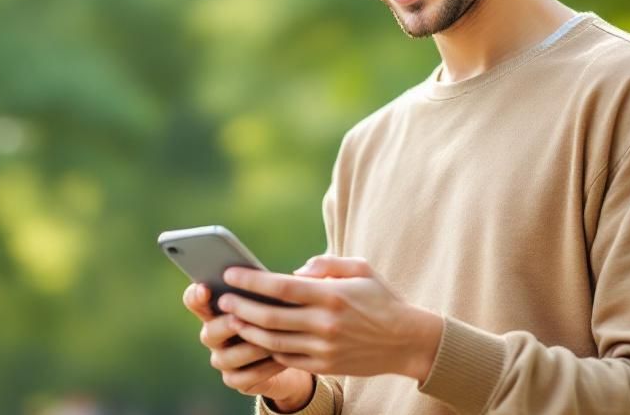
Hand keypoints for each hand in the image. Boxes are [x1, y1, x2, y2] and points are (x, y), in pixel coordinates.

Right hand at [182, 283, 315, 408]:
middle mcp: (214, 336)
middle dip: (225, 325)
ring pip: (227, 357)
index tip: (205, 288)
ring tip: (270, 341)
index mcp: (217, 309)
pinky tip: (280, 359)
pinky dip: (263, 369)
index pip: (195, 300)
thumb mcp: (274, 298)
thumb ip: (266, 288)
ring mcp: (223, 359)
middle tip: (238, 318)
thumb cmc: (280, 315)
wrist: (293, 352)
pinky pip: (244, 378)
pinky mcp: (236, 380)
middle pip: (209, 332)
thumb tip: (280, 275)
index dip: (195, 296)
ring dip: (249, 348)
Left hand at [218, 256, 442, 381]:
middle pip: (270, 317)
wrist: (406, 341)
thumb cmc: (380, 299)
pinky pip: (287, 358)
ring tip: (232, 318)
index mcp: (332, 295)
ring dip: (247, 330)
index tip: (230, 273)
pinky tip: (256, 337)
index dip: (251, 281)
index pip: (281, 287)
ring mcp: (324, 348)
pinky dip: (267, 348)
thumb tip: (295, 272)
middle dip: (241, 307)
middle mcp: (326, 323)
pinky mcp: (325, 366)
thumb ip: (326, 264)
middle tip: (223, 298)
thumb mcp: (360, 269)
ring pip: (273, 342)